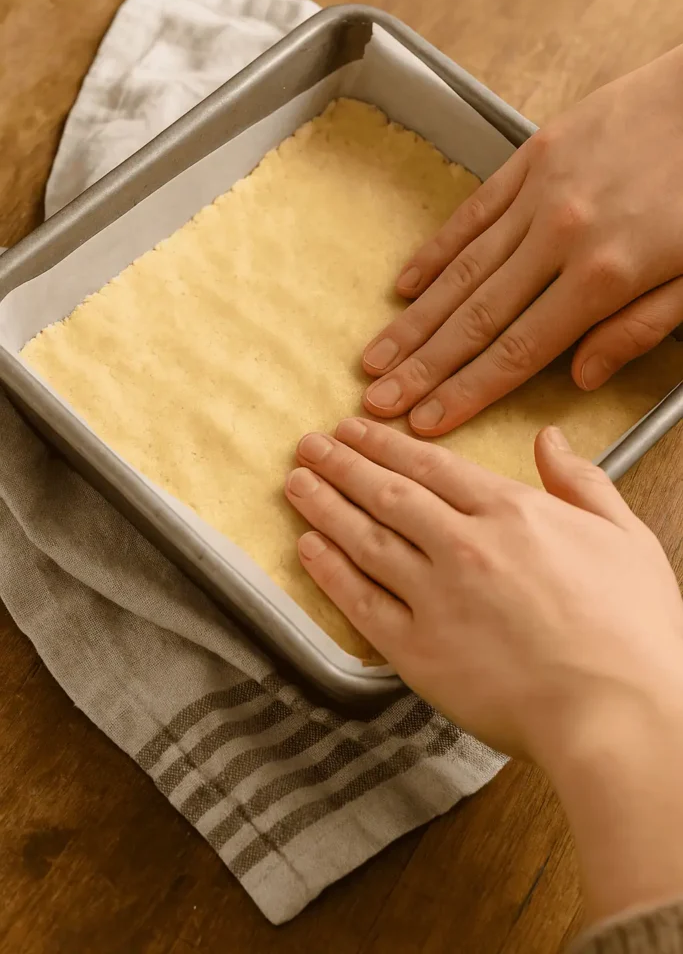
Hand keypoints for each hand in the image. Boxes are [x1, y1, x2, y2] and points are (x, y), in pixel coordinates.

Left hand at [285, 419, 682, 921]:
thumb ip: (582, 481)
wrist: (618, 714)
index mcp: (512, 512)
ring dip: (324, 506)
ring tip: (295, 483)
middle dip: (342, 464)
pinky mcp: (416, 650)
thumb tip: (550, 439)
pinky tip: (308, 547)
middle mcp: (464, 544)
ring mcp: (434, 596)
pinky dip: (329, 570)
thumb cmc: (633, 630)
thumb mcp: (624, 537)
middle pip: (387, 493)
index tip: (354, 429)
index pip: (431, 465)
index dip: (385, 444)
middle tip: (309, 445)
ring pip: (364, 538)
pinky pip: (360, 600)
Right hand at [361, 46, 682, 435]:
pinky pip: (474, 212)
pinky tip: (405, 285)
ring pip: (463, 271)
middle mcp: (560, 237)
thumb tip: (581, 378)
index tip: (423, 421)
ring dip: (414, 321)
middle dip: (422, 367)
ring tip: (375, 356)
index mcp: (605, 276)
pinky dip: (436, 252)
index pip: (518, 351)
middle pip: (476, 318)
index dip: (466, 391)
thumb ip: (639, 329)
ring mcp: (541, 193)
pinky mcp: (534, 155)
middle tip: (375, 401)